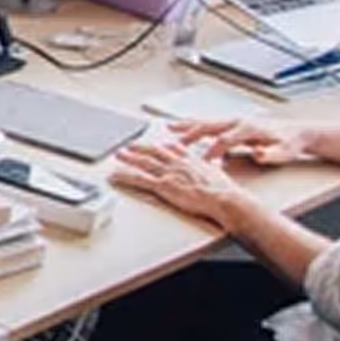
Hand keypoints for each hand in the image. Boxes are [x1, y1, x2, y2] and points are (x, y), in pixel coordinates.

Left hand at [111, 140, 258, 229]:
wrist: (223, 198)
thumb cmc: (223, 190)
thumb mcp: (217, 172)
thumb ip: (212, 167)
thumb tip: (215, 164)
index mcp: (191, 159)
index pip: (172, 148)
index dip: (161, 145)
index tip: (154, 142)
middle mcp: (177, 162)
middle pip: (154, 151)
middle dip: (140, 147)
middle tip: (129, 145)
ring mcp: (168, 173)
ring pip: (143, 162)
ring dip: (129, 157)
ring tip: (119, 154)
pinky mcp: (163, 185)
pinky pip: (139, 179)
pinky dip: (125, 176)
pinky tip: (116, 175)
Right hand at [166, 119, 316, 165]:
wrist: (297, 132)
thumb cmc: (289, 143)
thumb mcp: (285, 152)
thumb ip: (271, 154)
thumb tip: (258, 153)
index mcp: (248, 128)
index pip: (224, 140)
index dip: (212, 152)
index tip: (202, 163)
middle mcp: (238, 122)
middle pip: (209, 127)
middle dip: (190, 134)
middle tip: (173, 143)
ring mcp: (234, 121)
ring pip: (206, 122)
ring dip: (187, 126)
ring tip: (169, 128)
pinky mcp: (232, 124)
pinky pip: (209, 124)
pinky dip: (193, 125)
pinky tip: (183, 129)